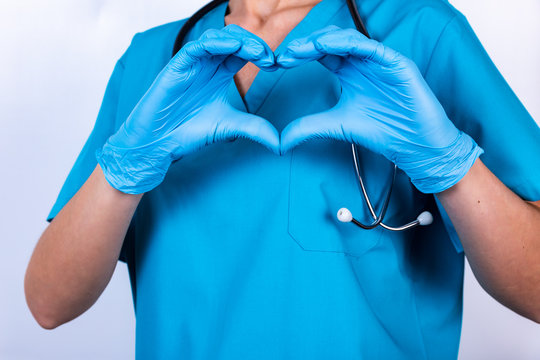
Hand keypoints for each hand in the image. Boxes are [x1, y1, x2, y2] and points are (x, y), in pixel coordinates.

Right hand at [97, 25, 279, 193]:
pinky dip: (215, 43)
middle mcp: (207, 65)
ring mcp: (192, 64)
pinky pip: (197, 46)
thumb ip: (254, 128)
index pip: (243, 53)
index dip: (261, 53)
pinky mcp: (177, 66)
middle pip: (234, 40)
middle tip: (269, 58)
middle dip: (254, 44)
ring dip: (240, 40)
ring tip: (257, 53)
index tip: (276, 64)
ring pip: (217, 37)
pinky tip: (233, 48)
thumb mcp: (229, 127)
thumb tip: (280, 142)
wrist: (159, 143)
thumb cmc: (188, 132)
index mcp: (219, 74)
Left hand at [277, 26, 482, 192]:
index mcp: (350, 73)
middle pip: (330, 41)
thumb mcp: (336, 126)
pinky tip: (325, 47)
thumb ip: (308, 128)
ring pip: (348, 38)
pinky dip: (346, 44)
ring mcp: (380, 60)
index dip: (299, 55)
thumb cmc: (383, 132)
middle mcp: (363, 62)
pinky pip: (369, 46)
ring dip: (321, 41)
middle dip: (306, 45)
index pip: (321, 54)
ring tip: (300, 51)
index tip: (277, 64)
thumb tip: (279, 142)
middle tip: (285, 56)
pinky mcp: (396, 63)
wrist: (415, 145)